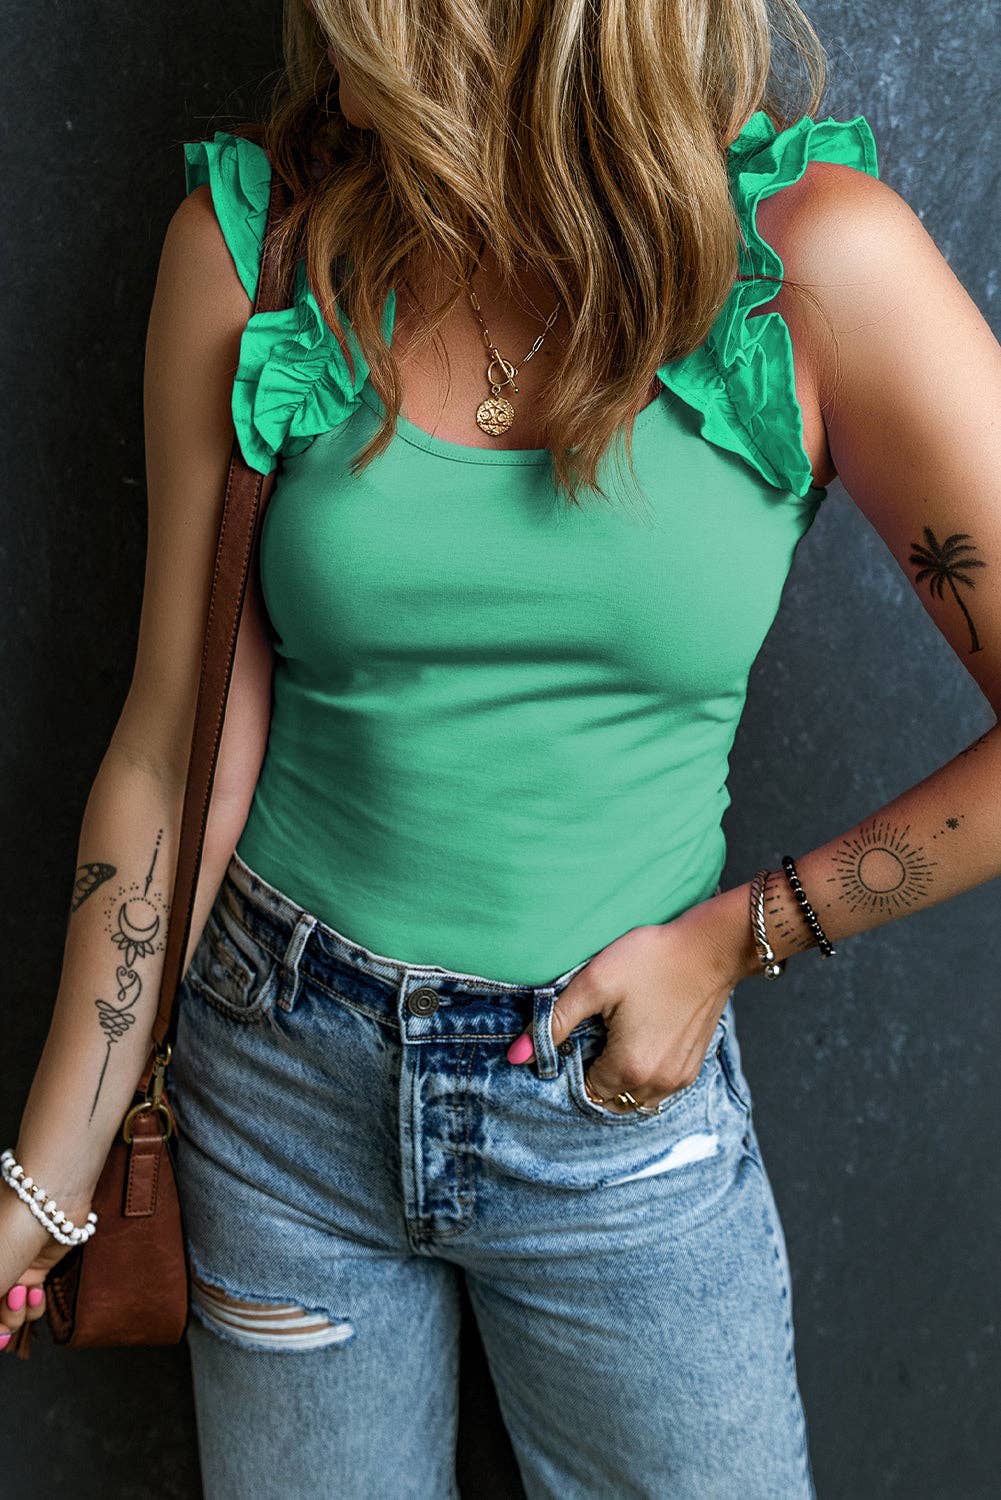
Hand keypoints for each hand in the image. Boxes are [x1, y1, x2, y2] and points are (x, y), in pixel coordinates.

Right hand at [0, 1188, 89, 1354]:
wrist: (47, 1199)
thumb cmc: (6, 1233)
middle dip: (0, 1324)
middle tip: (7, 1316)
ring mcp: (10, 1272)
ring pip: (11, 1315)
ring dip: (17, 1314)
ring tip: (23, 1292)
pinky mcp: (36, 1270)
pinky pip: (31, 1303)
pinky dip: (34, 1305)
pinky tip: (36, 1290)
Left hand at [506, 906, 734, 1113]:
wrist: (712, 947)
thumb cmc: (652, 959)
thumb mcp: (594, 983)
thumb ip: (554, 1021)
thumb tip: (517, 1055)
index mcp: (629, 1068)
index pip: (585, 1092)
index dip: (572, 1069)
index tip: (574, 1040)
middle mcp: (657, 1084)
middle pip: (610, 1100)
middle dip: (594, 1079)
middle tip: (591, 1039)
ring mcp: (679, 1078)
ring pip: (635, 1098)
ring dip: (619, 1080)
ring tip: (613, 1040)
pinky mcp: (693, 1066)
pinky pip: (658, 1088)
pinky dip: (642, 1075)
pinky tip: (637, 1040)